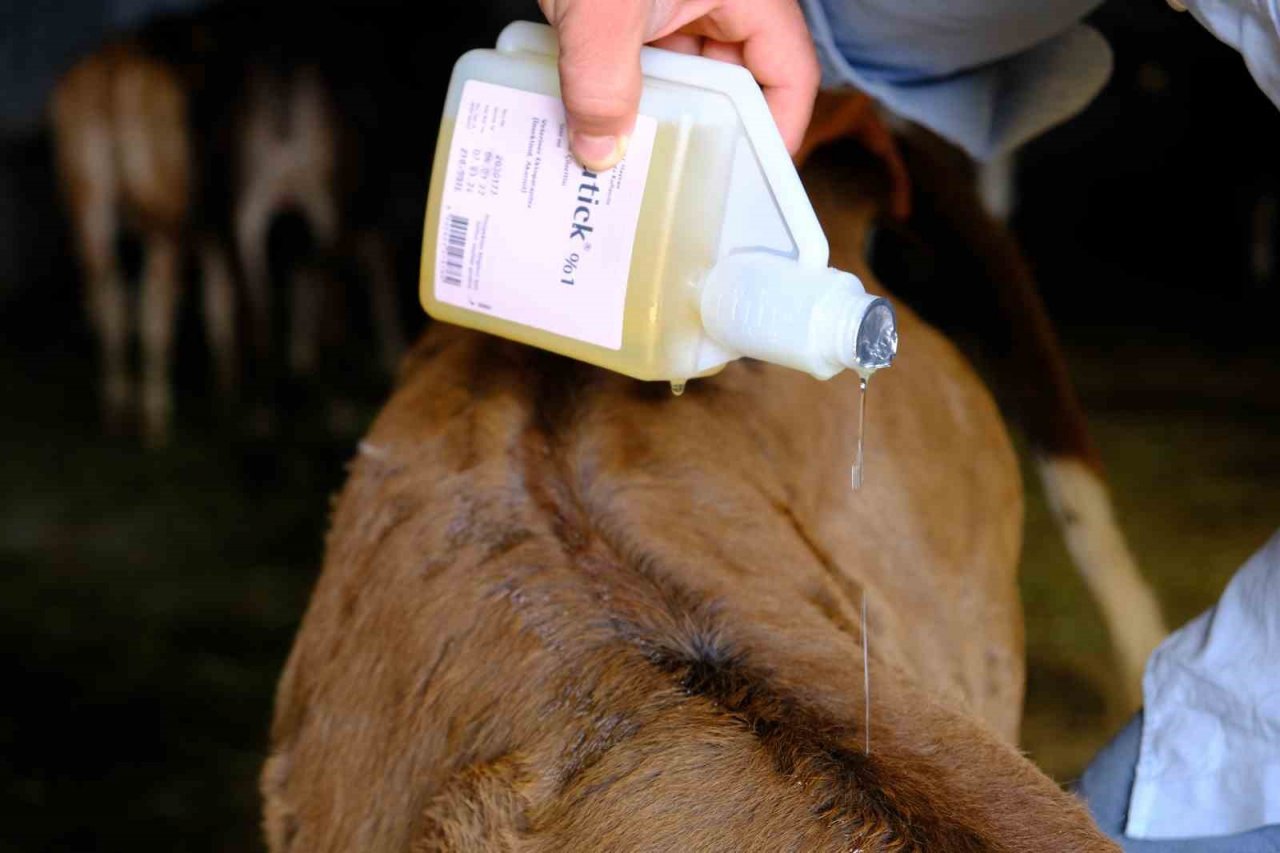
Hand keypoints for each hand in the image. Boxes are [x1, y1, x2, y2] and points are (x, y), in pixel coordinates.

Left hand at [539, 0, 819, 170]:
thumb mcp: (601, 11)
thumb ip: (601, 85)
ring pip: (678, 77)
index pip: (787, 74)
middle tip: (679, 186)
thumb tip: (599, 154)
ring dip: (651, 118)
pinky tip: (591, 126)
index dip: (778, 133)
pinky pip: (635, 60)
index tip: (749, 183)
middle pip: (731, 85)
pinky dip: (617, 92)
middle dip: (703, 136)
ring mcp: (669, 2)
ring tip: (627, 166)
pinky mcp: (626, 6)